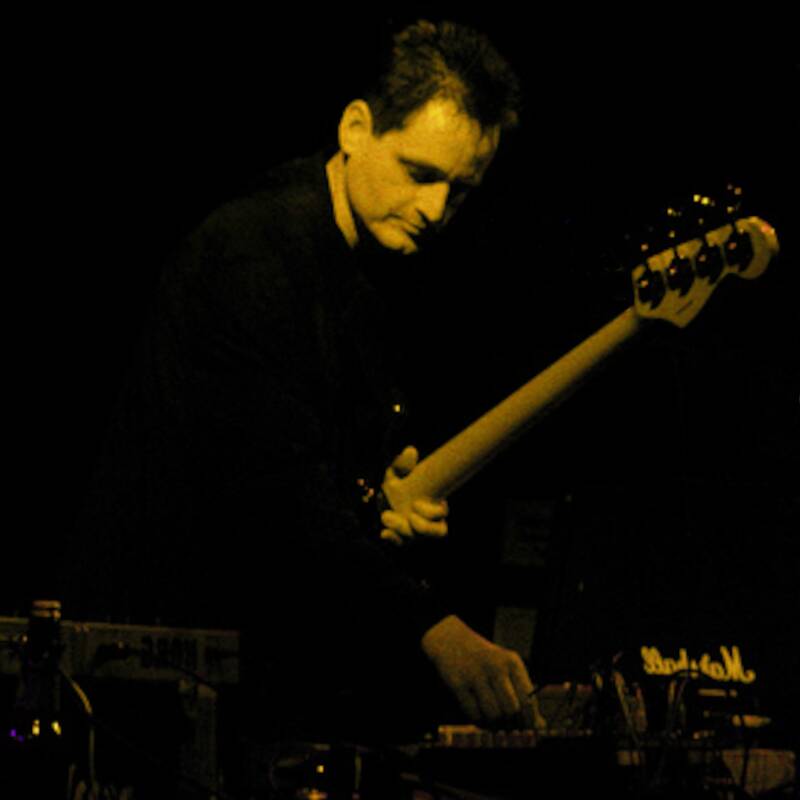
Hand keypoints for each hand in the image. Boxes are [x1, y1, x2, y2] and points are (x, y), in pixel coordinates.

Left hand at [380, 446, 447, 545]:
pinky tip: (384, 533)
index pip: (441, 515)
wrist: (389, 492)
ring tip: (386, 517)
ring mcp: (417, 532)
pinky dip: (393, 539)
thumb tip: (410, 451)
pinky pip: (402, 544)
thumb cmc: (400, 480)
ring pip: (416, 539)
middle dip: (416, 526)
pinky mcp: (403, 537)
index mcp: (435, 505)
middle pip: (432, 532)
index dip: (432, 513)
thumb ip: (404, 462)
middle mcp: (429, 521)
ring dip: (401, 532)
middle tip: (392, 514)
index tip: (416, 505)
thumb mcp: (398, 469)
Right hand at [421, 615, 535, 725]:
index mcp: (512, 662)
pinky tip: (481, 719)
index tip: (528, 730)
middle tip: (510, 729)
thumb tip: (540, 725)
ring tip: (495, 724)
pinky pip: (473, 713)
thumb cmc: (486, 660)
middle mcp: (495, 667)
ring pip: (493, 714)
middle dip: (512, 725)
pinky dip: (479, 722)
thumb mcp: (507, 668)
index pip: (528, 699)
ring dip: (495, 726)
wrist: (452, 640)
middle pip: (512, 710)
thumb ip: (523, 694)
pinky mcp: (458, 683)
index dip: (530, 721)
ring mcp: (475, 675)